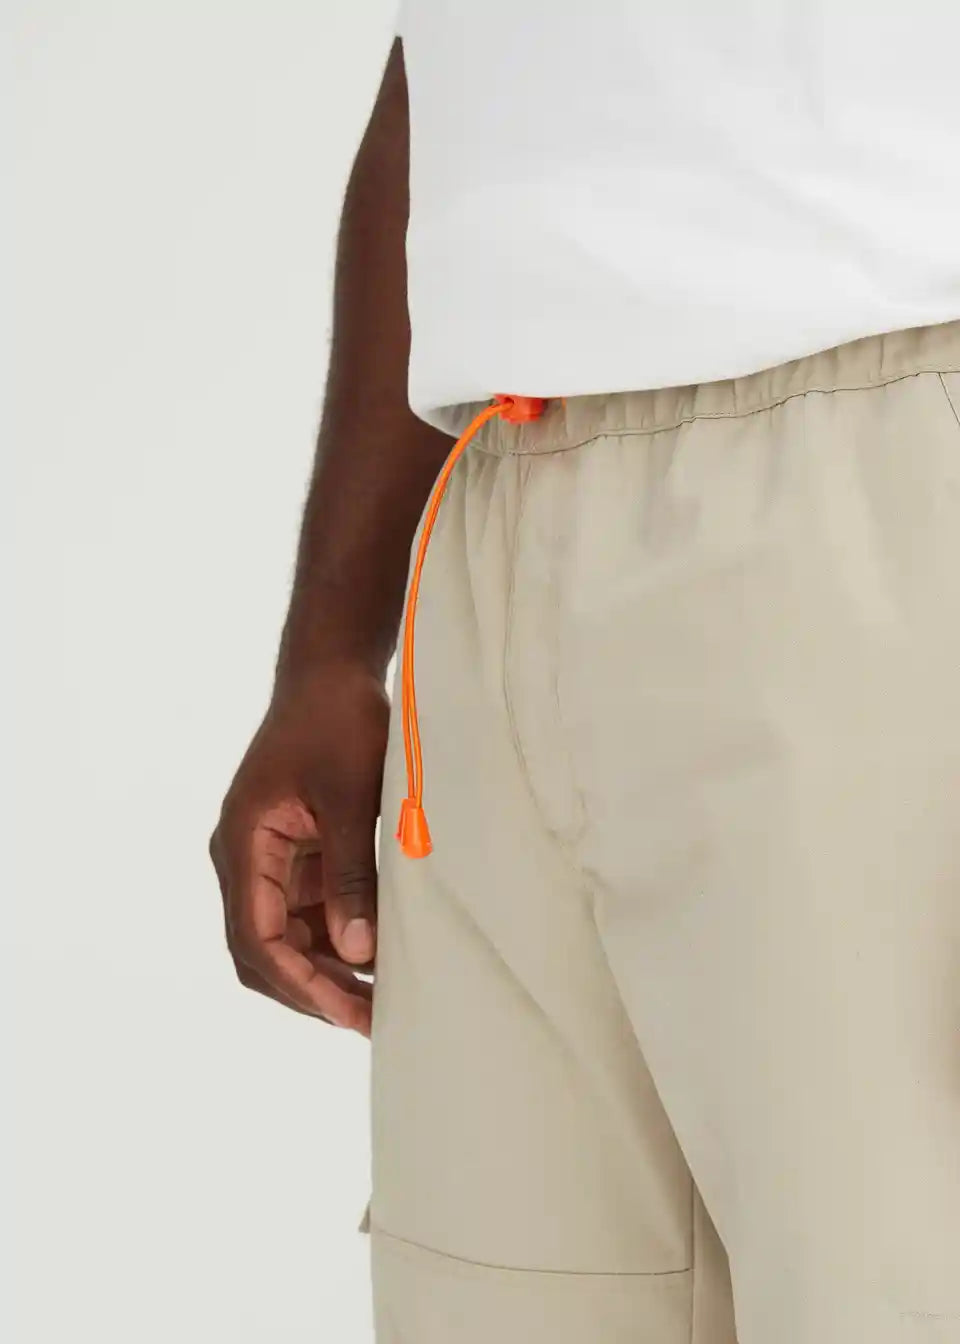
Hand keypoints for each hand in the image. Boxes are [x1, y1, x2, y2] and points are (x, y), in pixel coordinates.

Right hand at [209, 663, 388, 1034]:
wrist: (332, 674)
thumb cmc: (338, 722)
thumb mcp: (350, 798)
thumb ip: (351, 875)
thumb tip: (356, 951)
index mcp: (243, 845)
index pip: (257, 938)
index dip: (301, 983)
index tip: (347, 1012)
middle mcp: (245, 860)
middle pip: (264, 950)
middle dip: (313, 989)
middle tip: (372, 1020)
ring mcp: (269, 861)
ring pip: (287, 939)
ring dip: (329, 970)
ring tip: (382, 1000)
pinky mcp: (296, 856)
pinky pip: (309, 914)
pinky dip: (339, 939)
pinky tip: (379, 957)